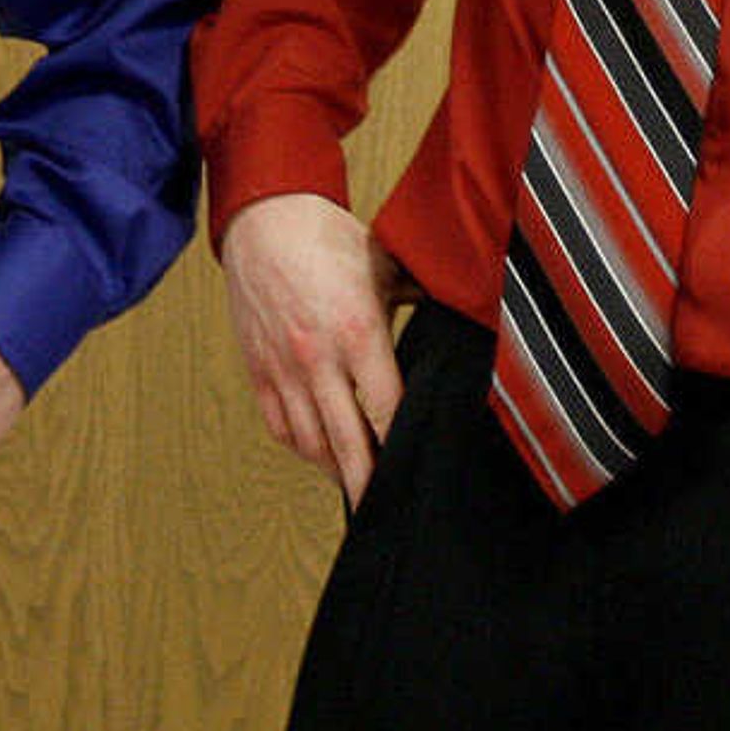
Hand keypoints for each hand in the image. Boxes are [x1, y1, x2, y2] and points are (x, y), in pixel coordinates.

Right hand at [221, 192, 403, 504]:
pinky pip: (281, 427)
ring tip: (359, 487)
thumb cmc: (329, 239)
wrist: (264, 220)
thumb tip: (471, 311)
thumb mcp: (388, 265)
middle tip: (388, 511)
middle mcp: (317, 360)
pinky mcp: (259, 371)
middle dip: (370, 483)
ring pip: (311, 443)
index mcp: (357, 333)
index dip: (403, 446)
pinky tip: (322, 455)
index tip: (420, 470)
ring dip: (336, 470)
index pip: (387, 410)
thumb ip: (426, 298)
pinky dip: (303, 447)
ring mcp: (284, 370)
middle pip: (348, 443)